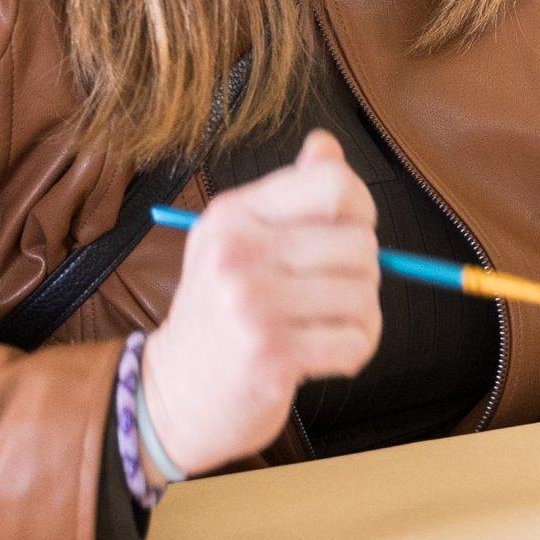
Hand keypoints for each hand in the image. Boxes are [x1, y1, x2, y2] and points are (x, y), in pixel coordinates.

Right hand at [140, 131, 381, 471]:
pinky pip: (357, 341)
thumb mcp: (238, 241)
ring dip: (359, 318)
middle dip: (361, 273)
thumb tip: (326, 145)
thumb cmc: (221, 312)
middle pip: (361, 243)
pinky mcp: (272, 355)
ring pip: (365, 295)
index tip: (345, 233)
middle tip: (324, 295)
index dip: (360, 209)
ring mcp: (252, 305)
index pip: (334, 183)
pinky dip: (352, 352)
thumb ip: (289, 194)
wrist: (174, 394)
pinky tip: (320, 356)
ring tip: (320, 327)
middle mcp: (238, 253)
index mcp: (233, 214)